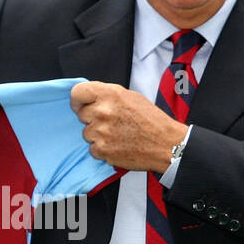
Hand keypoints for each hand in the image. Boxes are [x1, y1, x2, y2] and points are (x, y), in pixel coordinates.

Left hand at [70, 80, 188, 172]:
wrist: (166, 144)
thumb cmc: (151, 120)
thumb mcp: (130, 97)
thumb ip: (108, 96)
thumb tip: (90, 99)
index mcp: (109, 94)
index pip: (77, 93)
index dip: (77, 101)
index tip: (81, 106)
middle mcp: (102, 111)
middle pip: (82, 115)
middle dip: (92, 119)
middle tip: (111, 123)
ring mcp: (101, 131)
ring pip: (87, 133)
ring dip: (98, 136)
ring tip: (118, 136)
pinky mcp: (102, 150)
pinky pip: (93, 149)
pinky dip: (103, 150)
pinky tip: (118, 146)